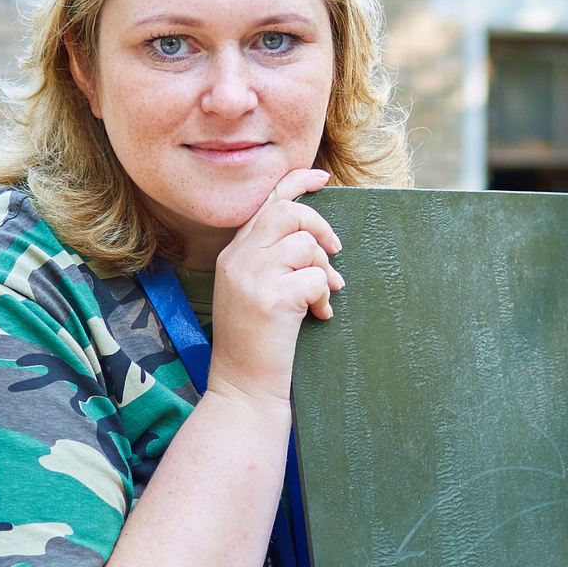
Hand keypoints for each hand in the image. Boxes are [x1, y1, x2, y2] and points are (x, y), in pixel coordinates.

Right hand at [206, 167, 343, 404]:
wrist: (243, 389)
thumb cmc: (256, 345)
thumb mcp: (255, 294)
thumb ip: (274, 263)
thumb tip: (320, 243)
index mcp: (233, 255)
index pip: (265, 202)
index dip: (296, 182)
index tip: (322, 177)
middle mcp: (237, 260)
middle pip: (287, 213)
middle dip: (320, 226)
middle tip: (335, 253)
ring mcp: (251, 278)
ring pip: (305, 245)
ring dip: (325, 270)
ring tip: (324, 298)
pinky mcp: (270, 298)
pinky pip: (315, 277)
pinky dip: (325, 296)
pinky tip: (319, 317)